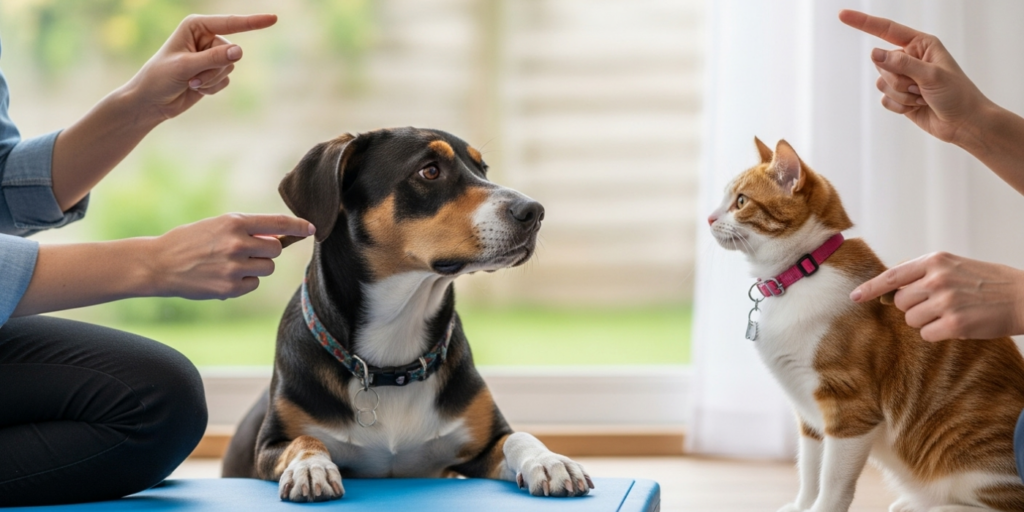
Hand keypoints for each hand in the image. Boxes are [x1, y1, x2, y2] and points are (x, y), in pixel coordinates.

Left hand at [124, 14, 276, 120]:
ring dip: (211, 80)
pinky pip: (226, 80)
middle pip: (230, 52)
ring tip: (191, 83)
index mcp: (196, 26)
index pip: (230, 23)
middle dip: (213, 69)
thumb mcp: (186, 67)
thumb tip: (240, 51)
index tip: (273, 19)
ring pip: (230, 68)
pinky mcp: (213, 72)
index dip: (253, 22)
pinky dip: (212, 88)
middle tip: (191, 76)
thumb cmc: (160, 78)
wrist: (151, 102)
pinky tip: (195, 89)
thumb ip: (214, 59)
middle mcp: (206, 38)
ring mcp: (210, 55)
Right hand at [147, 213, 313, 299]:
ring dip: (256, 267)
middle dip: (269, 250)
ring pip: (266, 268)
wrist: (159, 264)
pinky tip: (224, 276)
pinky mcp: (230, 288)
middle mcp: (237, 243)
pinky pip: (253, 284)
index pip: (278, 223)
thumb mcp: (218, 225)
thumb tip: (279, 237)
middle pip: (276, 249)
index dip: (299, 226)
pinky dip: (244, 282)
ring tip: (231, 264)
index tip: (311, 229)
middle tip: (251, 250)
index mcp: (234, 222)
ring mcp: (234, 267)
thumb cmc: (191, 241)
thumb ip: (247, 229)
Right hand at [838, 9, 992, 144]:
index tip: (842, 15)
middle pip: (881, 63)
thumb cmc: (957, 95)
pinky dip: (899, 106)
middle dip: (898, 79)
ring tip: (922, 98)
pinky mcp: (900, 97)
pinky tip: (916, 108)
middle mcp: (910, 59)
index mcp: (921, 45)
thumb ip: (902, 64)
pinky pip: (884, 100)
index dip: (863, 22)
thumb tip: (874, 53)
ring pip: (881, 83)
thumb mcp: (932, 75)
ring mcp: (904, 78)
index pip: (886, 30)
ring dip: (901, 95)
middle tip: (921, 87)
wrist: (964, 123)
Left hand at [850, 252, 1023, 341]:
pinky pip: (926, 334)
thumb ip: (923, 274)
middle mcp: (936, 278)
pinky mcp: (954, 323)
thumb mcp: (954, 266)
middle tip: (939, 304)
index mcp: (934, 261)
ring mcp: (945, 301)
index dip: (870, 288)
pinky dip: (937, 334)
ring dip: (926, 321)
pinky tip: (957, 325)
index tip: (854, 297)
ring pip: (911, 320)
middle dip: (913, 307)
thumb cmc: (987, 283)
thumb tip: (889, 291)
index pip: (892, 276)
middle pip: (899, 302)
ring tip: (951, 313)